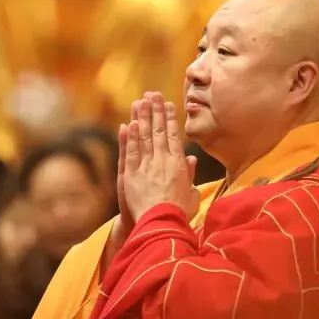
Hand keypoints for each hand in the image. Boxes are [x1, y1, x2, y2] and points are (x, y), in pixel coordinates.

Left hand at [122, 92, 199, 223]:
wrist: (162, 225)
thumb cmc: (179, 213)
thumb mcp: (192, 194)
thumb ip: (191, 174)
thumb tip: (191, 157)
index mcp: (178, 164)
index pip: (173, 135)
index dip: (170, 118)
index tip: (168, 104)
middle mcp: (162, 160)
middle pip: (157, 130)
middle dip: (155, 110)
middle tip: (152, 94)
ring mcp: (145, 166)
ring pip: (142, 137)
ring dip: (140, 118)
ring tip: (139, 101)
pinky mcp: (130, 174)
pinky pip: (129, 152)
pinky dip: (128, 137)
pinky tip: (127, 123)